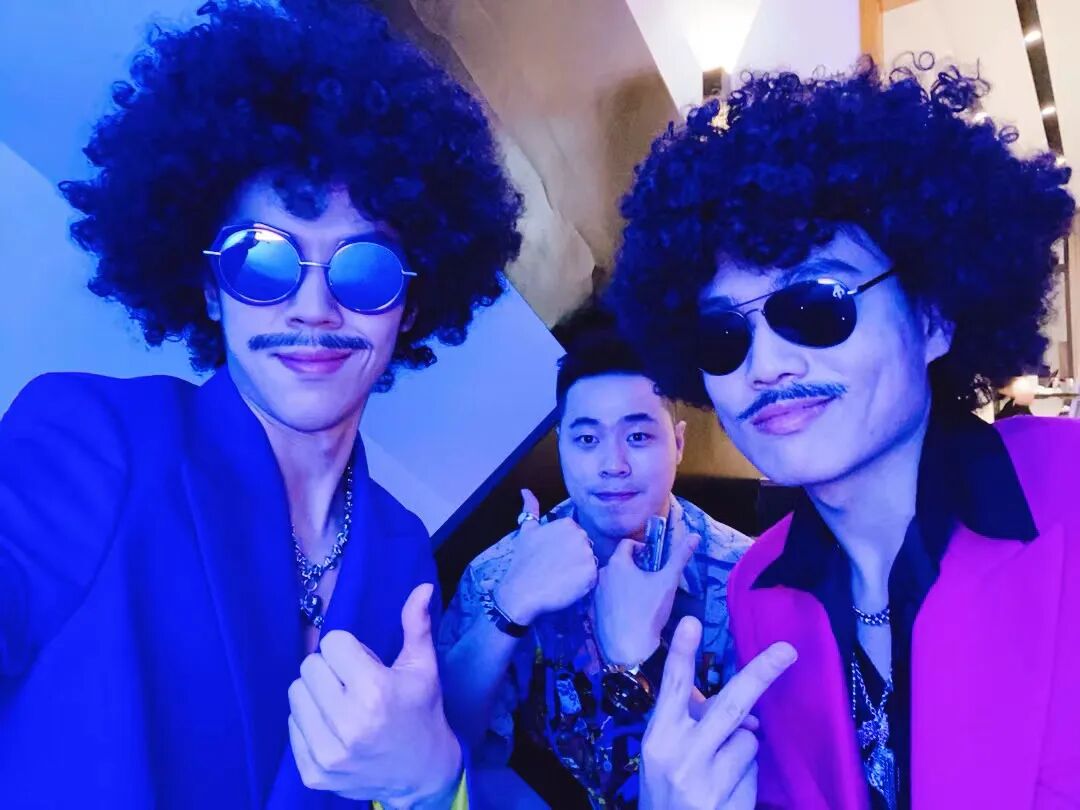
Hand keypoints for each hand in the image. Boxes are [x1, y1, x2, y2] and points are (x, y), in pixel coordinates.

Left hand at [287, 583, 461, 806]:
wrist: (423, 775)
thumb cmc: (422, 713)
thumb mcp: (423, 668)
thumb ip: (416, 625)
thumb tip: (421, 587)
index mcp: (376, 692)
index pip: (332, 643)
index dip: (349, 649)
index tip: (363, 663)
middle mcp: (349, 724)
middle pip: (309, 666)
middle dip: (330, 669)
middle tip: (351, 683)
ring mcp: (329, 753)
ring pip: (295, 694)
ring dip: (316, 694)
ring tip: (341, 704)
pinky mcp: (314, 773)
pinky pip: (292, 726)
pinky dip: (309, 722)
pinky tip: (334, 727)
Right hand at [494, 489, 597, 624]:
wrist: (521, 591)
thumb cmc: (523, 561)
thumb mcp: (526, 531)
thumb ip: (530, 509)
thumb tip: (525, 490)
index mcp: (568, 523)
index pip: (576, 536)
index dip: (564, 549)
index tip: (552, 557)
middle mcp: (580, 535)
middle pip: (585, 549)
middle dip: (574, 558)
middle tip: (555, 568)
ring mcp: (587, 554)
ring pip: (589, 563)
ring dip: (579, 571)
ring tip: (560, 577)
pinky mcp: (592, 574)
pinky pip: (593, 578)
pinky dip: (582, 584)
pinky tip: (566, 585)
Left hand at [592, 522, 697, 666]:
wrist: (630, 647)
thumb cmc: (649, 610)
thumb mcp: (668, 581)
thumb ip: (680, 557)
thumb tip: (694, 536)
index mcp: (617, 563)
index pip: (627, 544)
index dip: (642, 547)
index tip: (653, 559)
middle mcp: (601, 574)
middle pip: (619, 562)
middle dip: (634, 566)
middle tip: (649, 579)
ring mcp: (594, 593)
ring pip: (611, 580)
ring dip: (623, 582)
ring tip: (640, 596)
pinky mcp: (592, 610)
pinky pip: (605, 597)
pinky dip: (615, 598)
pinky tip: (628, 611)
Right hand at [640, 617, 795, 809]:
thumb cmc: (665, 793)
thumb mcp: (665, 755)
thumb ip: (693, 725)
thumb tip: (745, 711)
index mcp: (658, 737)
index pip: (672, 687)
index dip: (681, 653)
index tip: (691, 621)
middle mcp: (680, 755)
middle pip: (730, 705)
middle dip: (760, 674)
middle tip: (787, 651)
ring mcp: (705, 781)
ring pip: (748, 740)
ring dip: (743, 749)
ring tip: (720, 773)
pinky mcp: (730, 802)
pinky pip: (753, 771)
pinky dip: (746, 777)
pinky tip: (726, 794)